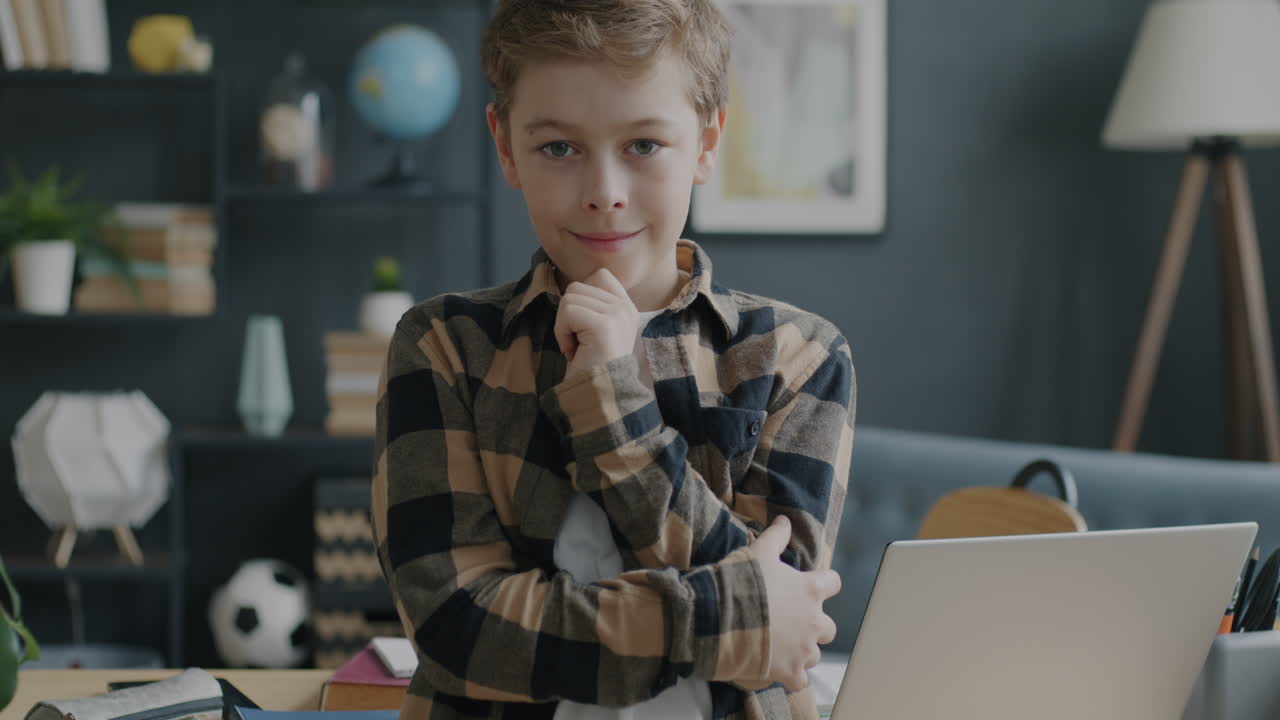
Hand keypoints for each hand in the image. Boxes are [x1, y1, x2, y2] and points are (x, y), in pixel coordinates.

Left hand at [554, 268, 638, 377]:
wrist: (596, 395)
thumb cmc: (590, 366)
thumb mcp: (595, 330)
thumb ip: (592, 306)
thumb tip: (572, 288)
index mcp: (626, 307)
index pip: (599, 275)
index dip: (581, 295)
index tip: (582, 325)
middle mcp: (625, 308)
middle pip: (577, 287)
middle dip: (568, 315)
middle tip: (579, 342)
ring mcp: (617, 314)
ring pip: (570, 298)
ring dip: (564, 325)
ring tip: (577, 347)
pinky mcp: (604, 324)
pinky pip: (567, 312)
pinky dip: (562, 333)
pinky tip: (573, 352)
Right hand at [744, 516, 840, 691]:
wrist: (719, 618)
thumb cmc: (740, 583)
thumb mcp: (758, 552)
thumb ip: (776, 536)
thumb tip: (784, 520)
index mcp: (810, 590)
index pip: (832, 583)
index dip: (823, 584)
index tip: (810, 586)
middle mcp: (813, 621)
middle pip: (828, 627)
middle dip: (814, 625)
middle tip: (792, 622)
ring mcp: (803, 649)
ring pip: (815, 654)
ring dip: (802, 651)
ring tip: (781, 647)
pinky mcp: (789, 671)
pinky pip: (800, 681)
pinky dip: (791, 677)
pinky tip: (777, 670)